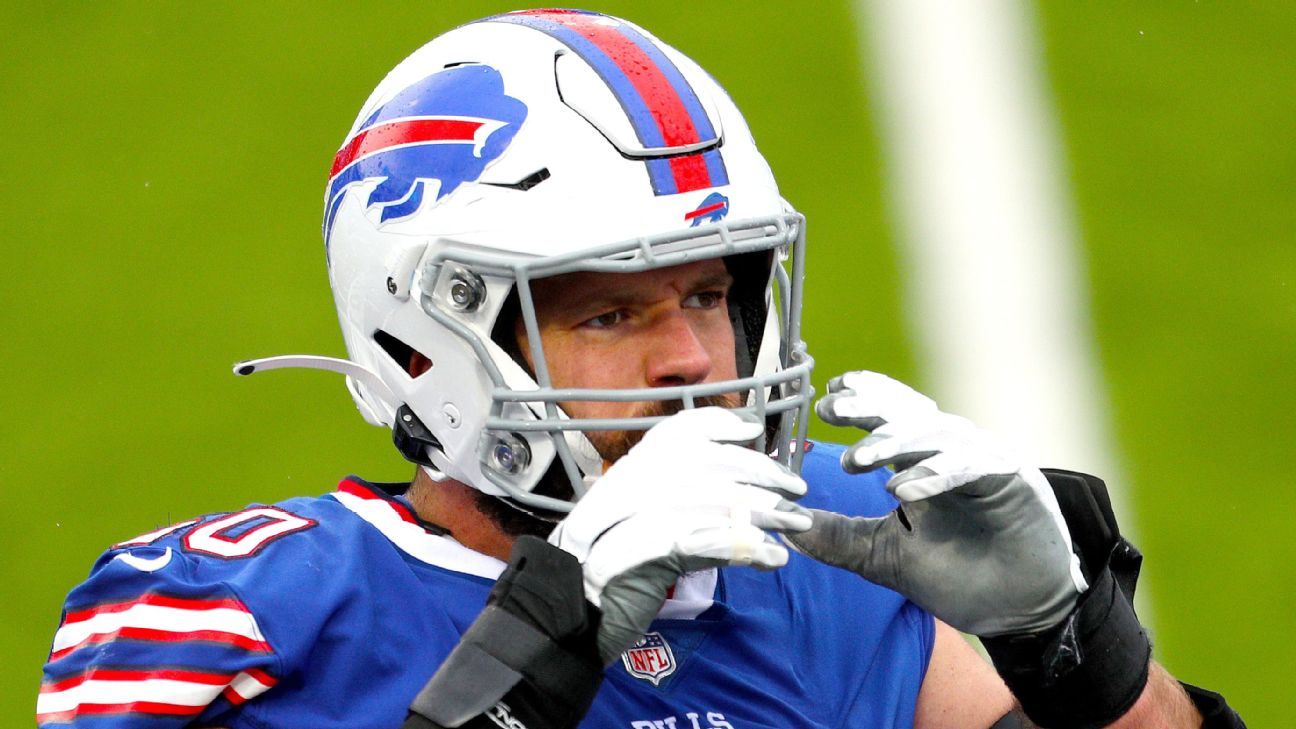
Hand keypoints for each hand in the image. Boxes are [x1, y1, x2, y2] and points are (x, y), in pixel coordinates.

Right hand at [549, 407, 810, 662]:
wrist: (567, 622)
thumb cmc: (619, 578)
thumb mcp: (655, 531)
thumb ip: (693, 507)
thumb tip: (751, 491)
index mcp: (627, 474)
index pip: (675, 432)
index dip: (717, 424)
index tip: (755, 431)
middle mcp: (621, 486)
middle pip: (702, 462)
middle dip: (757, 471)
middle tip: (796, 489)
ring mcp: (621, 518)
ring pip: (705, 499)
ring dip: (760, 510)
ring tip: (795, 525)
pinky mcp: (631, 556)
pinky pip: (697, 540)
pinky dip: (741, 546)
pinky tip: (771, 557)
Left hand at [788, 371, 1086, 636]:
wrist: (1020, 612)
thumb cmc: (960, 577)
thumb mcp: (884, 556)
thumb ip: (839, 537)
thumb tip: (786, 526)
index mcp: (921, 463)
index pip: (889, 419)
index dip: (861, 403)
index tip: (825, 399)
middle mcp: (952, 454)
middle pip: (909, 415)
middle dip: (870, 409)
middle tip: (834, 408)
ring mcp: (983, 463)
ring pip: (937, 435)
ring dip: (895, 442)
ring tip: (855, 460)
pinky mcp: (1013, 481)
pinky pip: (972, 466)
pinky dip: (935, 474)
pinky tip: (902, 489)